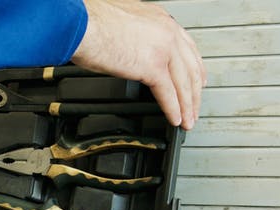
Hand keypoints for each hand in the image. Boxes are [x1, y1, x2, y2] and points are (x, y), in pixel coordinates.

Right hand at [70, 0, 205, 129]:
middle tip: (195, 107)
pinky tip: (175, 119)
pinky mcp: (152, 67)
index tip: (197, 80)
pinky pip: (168, 93)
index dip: (194, 67)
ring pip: (183, 83)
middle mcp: (167, 32)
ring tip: (188, 120)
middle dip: (194, 92)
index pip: (187, 46)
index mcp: (160, 19)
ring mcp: (163, 49)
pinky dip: (173, 109)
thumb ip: (136, 36)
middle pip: (190, 67)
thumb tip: (131, 50)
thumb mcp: (123, 22)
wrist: (82, 26)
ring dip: (187, 105)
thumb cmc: (91, 22)